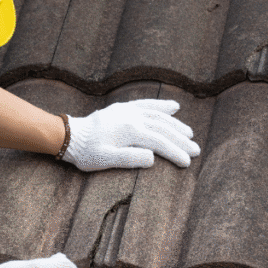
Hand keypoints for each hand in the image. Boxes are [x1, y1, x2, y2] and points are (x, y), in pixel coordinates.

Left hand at [62, 99, 200, 171]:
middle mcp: (132, 117)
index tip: (187, 163)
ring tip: (189, 134)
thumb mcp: (105, 160)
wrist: (70, 136)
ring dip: (175, 124)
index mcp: (129, 130)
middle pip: (163, 128)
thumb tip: (153, 157)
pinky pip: (147, 104)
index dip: (175, 152)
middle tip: (196, 150)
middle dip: (181, 140)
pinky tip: (174, 107)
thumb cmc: (87, 152)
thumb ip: (129, 159)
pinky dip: (161, 106)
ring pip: (158, 116)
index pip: (159, 142)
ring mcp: (128, 110)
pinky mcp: (124, 108)